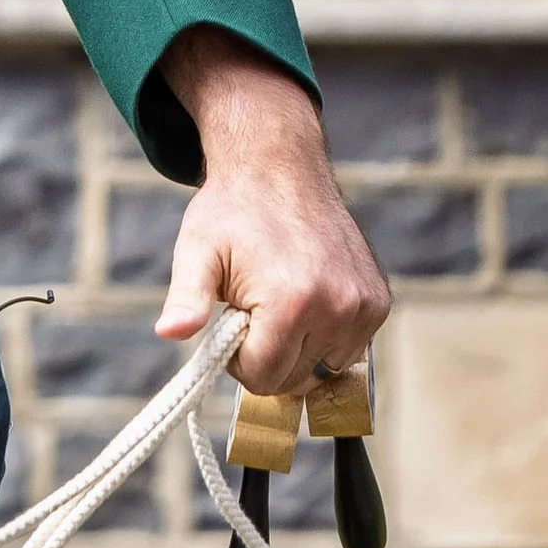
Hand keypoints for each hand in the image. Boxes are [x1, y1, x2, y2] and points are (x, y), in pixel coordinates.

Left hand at [151, 26, 389, 397]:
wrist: (280, 168)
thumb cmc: (233, 212)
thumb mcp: (197, 252)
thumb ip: (187, 299)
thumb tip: (169, 331)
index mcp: (292, 303)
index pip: (262, 378)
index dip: (237, 357)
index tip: (233, 320)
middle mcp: (337, 309)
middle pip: (294, 379)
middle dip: (267, 352)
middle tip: (255, 306)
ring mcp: (363, 306)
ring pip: (323, 368)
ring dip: (299, 347)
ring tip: (281, 299)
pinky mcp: (378, 302)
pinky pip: (350, 348)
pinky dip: (326, 336)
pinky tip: (308, 297)